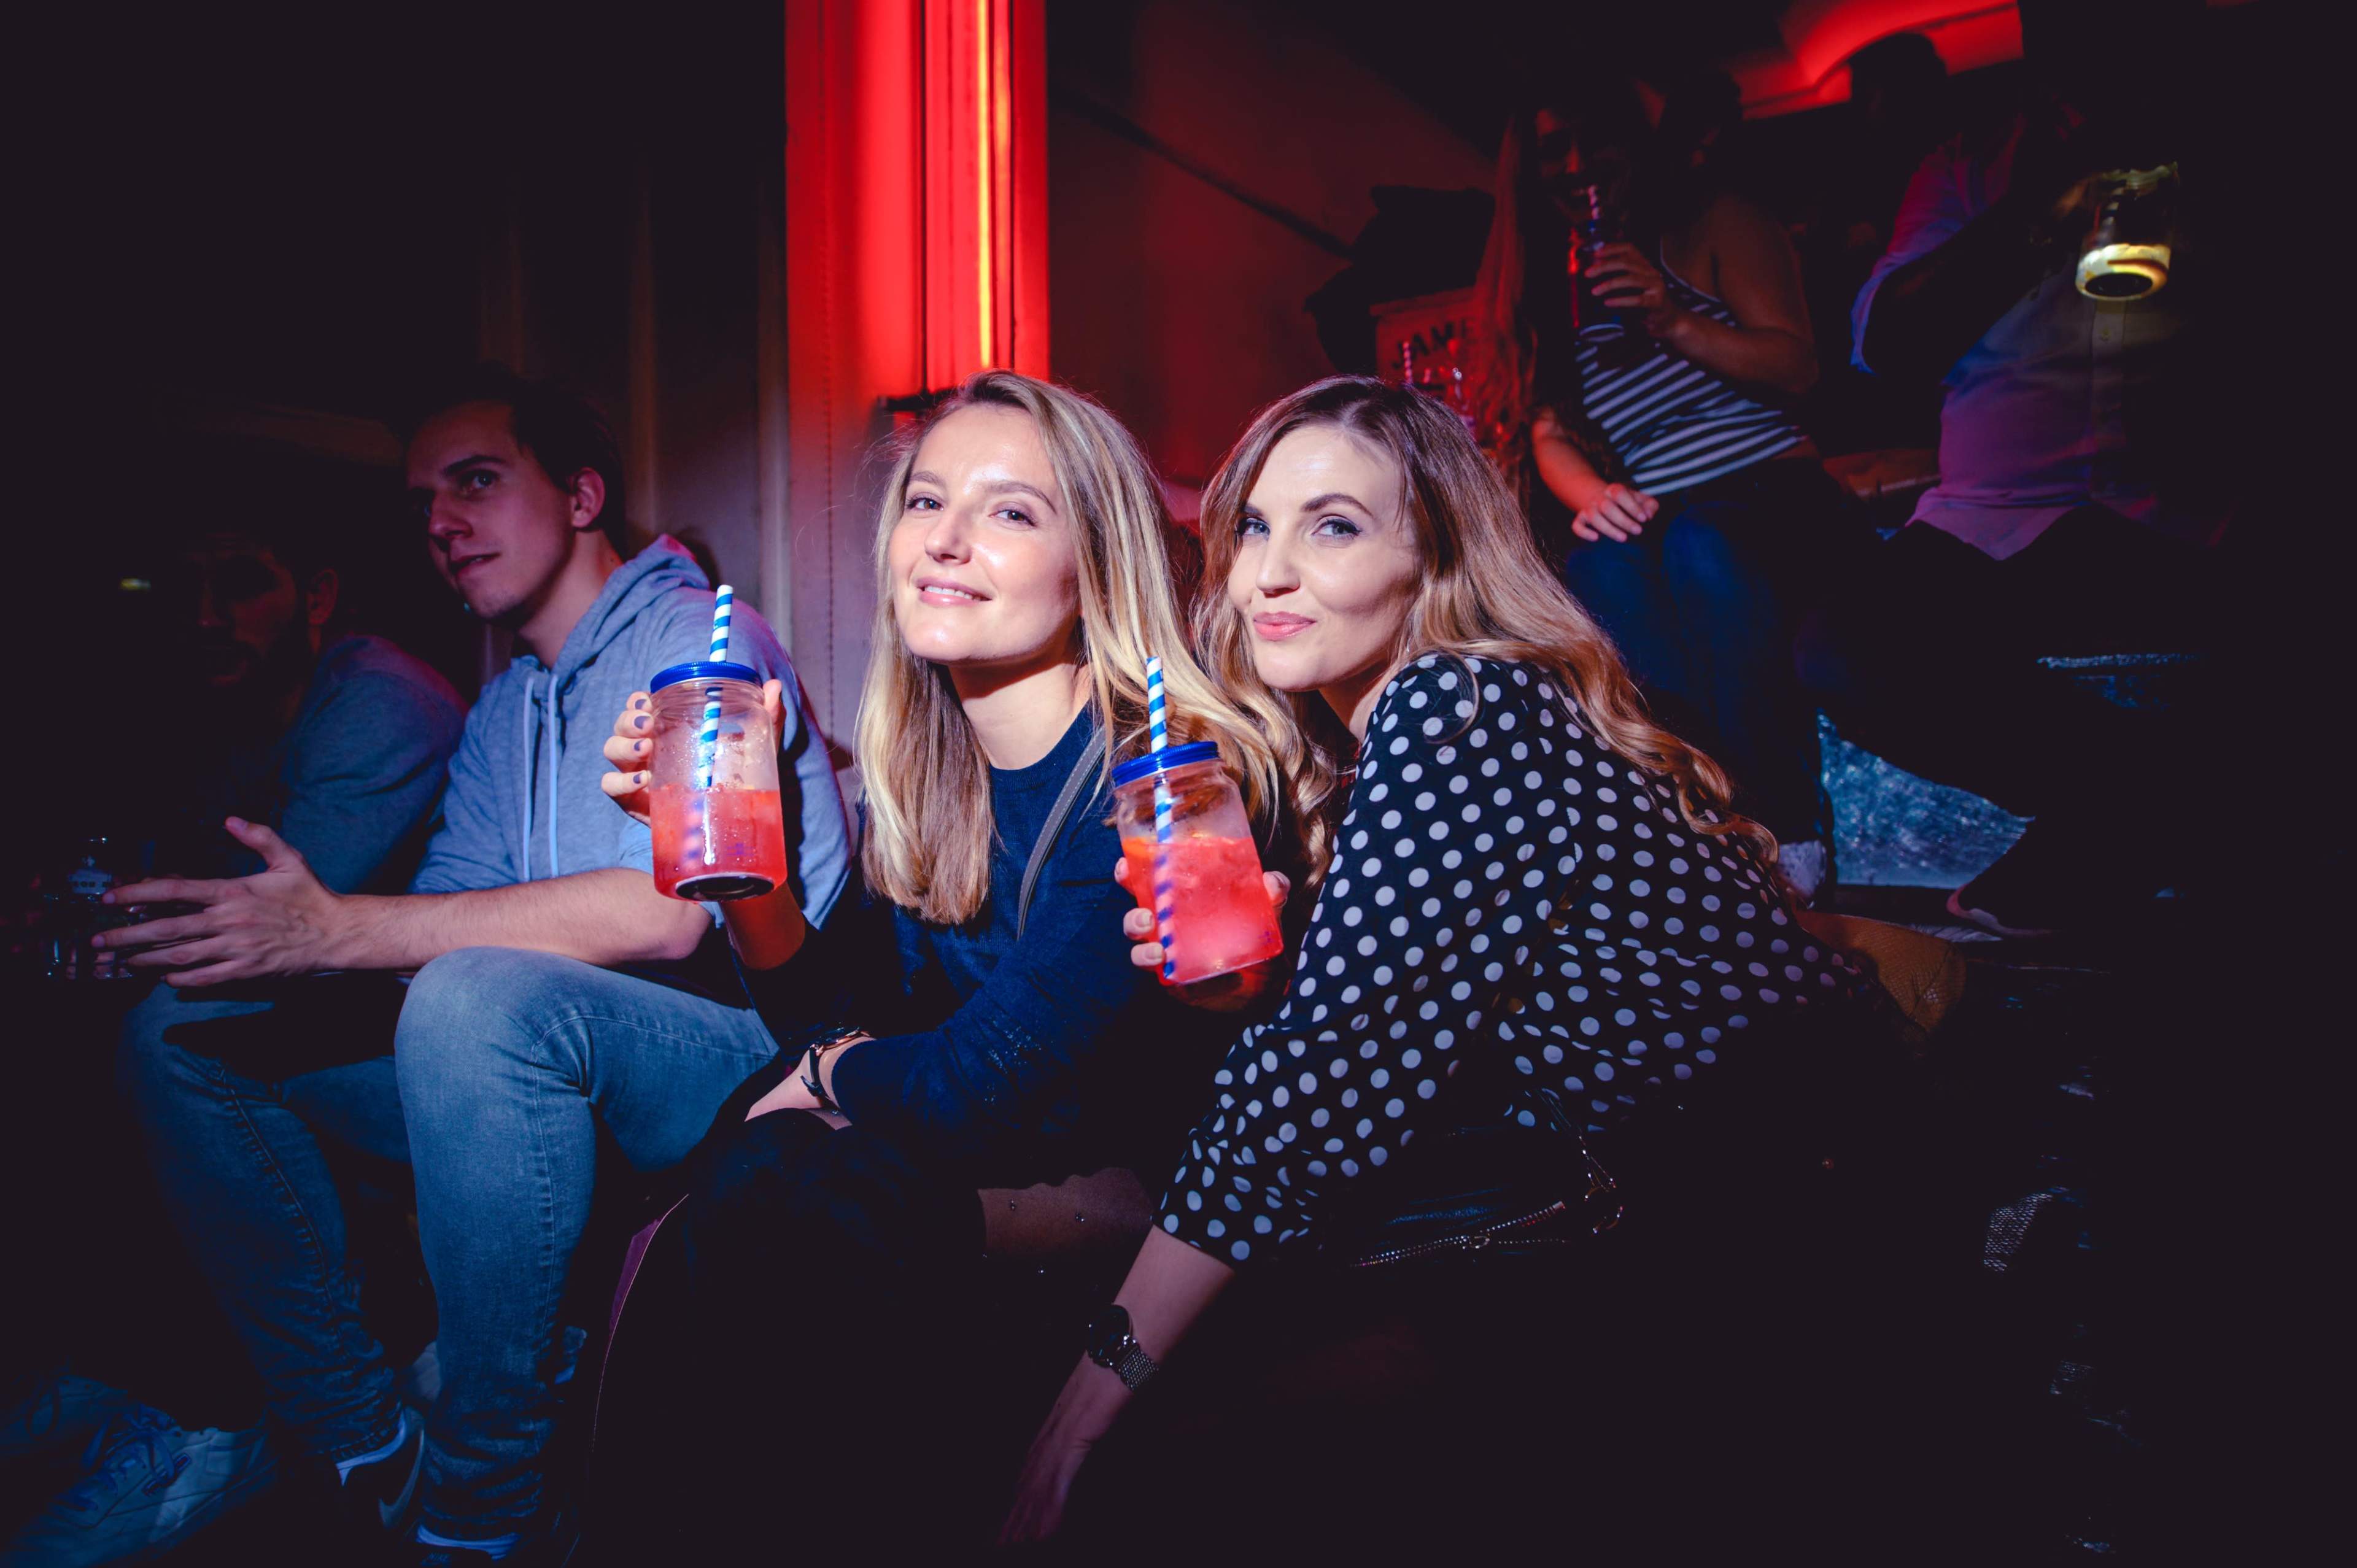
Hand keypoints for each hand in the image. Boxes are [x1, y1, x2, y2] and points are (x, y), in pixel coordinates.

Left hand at [95, 819, 341, 986]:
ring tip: (122, 961)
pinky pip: (205, 977)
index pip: (175, 891)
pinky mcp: (245, 970)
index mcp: (233, 892)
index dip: (138, 893)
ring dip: (146, 960)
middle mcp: (228, 921)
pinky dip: (181, 978)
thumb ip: (258, 837)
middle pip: (167, 929)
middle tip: (98, 941)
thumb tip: (230, 821)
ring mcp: (235, 949)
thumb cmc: (311, 895)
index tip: (110, 898)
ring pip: (180, 956)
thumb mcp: (289, 859)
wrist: (337, 933)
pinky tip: (165, 977)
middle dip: (127, 935)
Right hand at [603, 680, 786, 825]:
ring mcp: (636, 773)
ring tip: (646, 747)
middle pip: (622, 725)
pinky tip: (643, 779)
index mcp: (667, 731)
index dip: (638, 700)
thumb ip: (765, 718)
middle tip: (648, 723)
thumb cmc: (736, 782)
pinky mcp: (632, 800)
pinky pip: (610, 785)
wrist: (730, 828)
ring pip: (612, 749)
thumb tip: (775, 686)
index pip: (641, 707)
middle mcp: (647, 749)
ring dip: (624, 744)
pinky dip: (620, 780)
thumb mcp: (753, 750)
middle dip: (629, 719)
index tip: (648, 699)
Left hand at [999, 1359, 1125, 1546]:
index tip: (1009, 1520)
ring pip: (1035, 1488)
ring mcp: (1060, 1435)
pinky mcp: (1073, 1439)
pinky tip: (1043, 1535)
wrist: (1121, 1343)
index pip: (1030, 1468)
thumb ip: (1096, 1417)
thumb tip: (1098, 1429)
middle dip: (1013, 1517)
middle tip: (999, 1545)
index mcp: (1056, 1422)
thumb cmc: (1116, 1364)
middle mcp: (1051, 1430)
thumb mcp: (1104, 1397)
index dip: (1018, 1497)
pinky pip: (1058, 1483)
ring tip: (1012, 1547)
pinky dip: (1050, 1511)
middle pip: (1025, 1484)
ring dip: (1024, 1521)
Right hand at [1113, 855, 1290, 1012]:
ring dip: (1144, 953)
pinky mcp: (1181, 985)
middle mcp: (1167, 927)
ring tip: (1159, 953)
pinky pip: (1176, 985)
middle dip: (1133, 919)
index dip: (1127, 874)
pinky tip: (1220, 978)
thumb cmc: (1254, 930)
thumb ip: (1272, 891)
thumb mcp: (1266, 907)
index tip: (1124, 868)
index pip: (1143, 883)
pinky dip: (1193, 984)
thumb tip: (1272, 882)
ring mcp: (1171, 957)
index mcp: (1177, 900)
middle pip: (1135, 920)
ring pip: (1141, 954)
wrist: (1267, 976)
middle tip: (1147, 920)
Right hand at [1569, 481, 1657, 542]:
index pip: (1620, 493)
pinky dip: (1584, 532)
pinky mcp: (1580, 520)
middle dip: (1623, 520)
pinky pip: (1577, 525)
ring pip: (1592, 516)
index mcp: (1614, 490)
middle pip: (1607, 507)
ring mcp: (1588, 509)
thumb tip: (1649, 515)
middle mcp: (1600, 498)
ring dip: (1607, 528)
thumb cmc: (1626, 503)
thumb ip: (1649, 505)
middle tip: (1638, 531)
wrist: (1601, 499)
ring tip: (1623, 538)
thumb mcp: (1640, 500)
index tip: (1644, 519)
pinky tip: (1596, 538)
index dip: (1632, 506)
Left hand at [1584, 241, 1679, 336]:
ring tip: (1595, 291)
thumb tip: (1596, 267)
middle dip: (1604, 266)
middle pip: (1626, 263)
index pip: (1630, 249)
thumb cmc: (1647, 302)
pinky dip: (1620, 300)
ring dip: (1609, 284)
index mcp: (1645, 265)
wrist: (1669, 320)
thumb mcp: (1633, 286)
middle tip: (1588, 273)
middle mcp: (1652, 272)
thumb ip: (1619, 275)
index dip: (1612, 248)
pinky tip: (1608, 303)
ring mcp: (1656, 286)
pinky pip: (1636, 299)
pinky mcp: (1657, 302)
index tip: (1596, 254)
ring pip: (1630, 279)